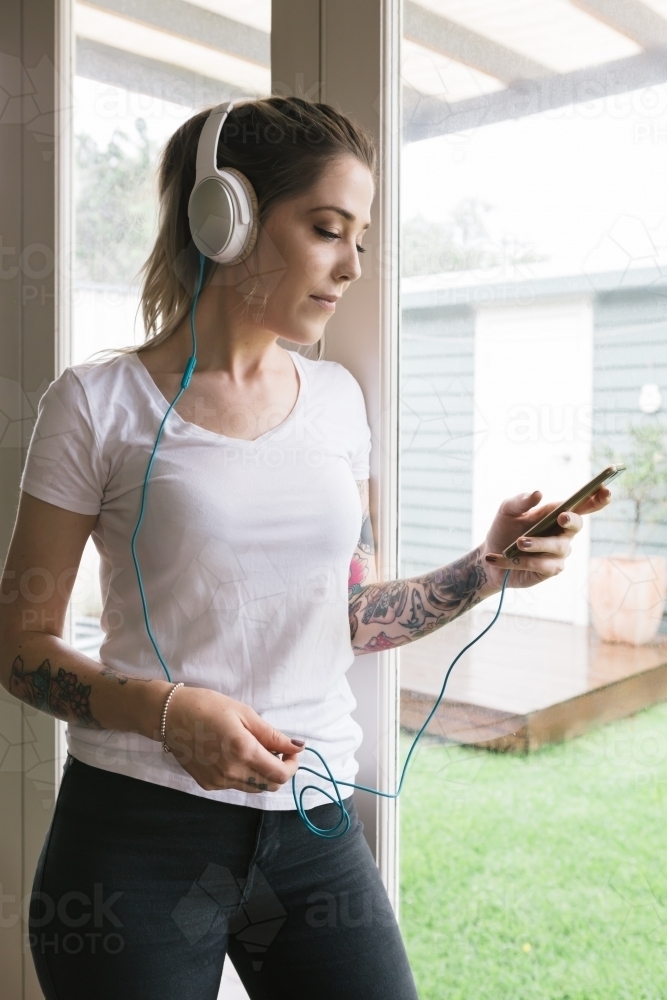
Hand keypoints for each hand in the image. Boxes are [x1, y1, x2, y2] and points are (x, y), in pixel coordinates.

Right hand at [161, 685, 303, 792]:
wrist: (170, 715)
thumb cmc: (208, 707)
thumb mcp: (245, 714)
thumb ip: (272, 735)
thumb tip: (298, 747)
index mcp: (243, 751)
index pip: (280, 774)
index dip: (292, 765)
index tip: (291, 751)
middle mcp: (232, 772)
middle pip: (270, 786)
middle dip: (280, 770)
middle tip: (277, 750)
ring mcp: (218, 781)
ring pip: (254, 788)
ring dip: (263, 773)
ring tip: (256, 750)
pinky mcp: (208, 784)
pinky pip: (236, 786)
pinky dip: (245, 775)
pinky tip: (236, 755)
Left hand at [480, 486, 611, 589]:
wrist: (490, 557)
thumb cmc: (503, 530)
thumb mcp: (507, 511)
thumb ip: (521, 501)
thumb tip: (539, 493)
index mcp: (556, 513)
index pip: (583, 504)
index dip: (597, 497)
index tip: (604, 489)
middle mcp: (563, 532)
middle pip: (577, 524)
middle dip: (572, 520)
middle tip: (561, 517)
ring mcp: (559, 552)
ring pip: (559, 547)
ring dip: (539, 543)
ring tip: (519, 542)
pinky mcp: (551, 569)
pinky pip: (545, 565)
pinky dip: (523, 561)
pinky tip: (505, 557)